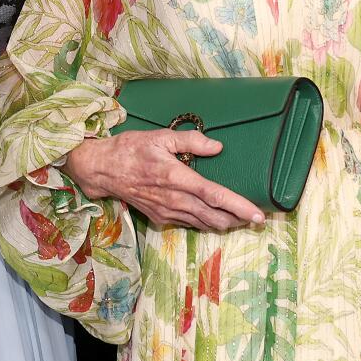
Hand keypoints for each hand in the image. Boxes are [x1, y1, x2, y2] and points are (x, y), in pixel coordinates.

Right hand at [64, 129, 265, 231]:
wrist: (103, 169)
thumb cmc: (131, 149)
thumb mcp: (160, 137)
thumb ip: (191, 140)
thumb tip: (217, 146)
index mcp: (176, 177)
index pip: (214, 195)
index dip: (238, 206)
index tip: (257, 214)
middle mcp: (174, 199)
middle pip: (214, 216)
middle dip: (238, 220)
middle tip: (257, 220)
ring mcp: (166, 211)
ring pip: (203, 224)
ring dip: (224, 224)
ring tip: (241, 221)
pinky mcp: (160, 218)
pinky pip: (189, 224)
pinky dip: (205, 223)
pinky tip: (214, 219)